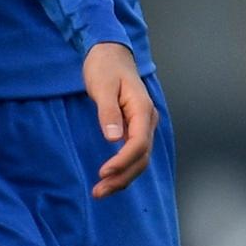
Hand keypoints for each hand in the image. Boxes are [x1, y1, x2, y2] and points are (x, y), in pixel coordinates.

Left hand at [82, 42, 155, 196]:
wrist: (110, 54)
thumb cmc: (105, 67)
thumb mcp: (102, 86)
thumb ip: (108, 112)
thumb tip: (113, 139)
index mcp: (142, 110)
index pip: (139, 144)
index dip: (122, 161)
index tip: (103, 172)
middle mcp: (147, 120)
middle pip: (142, 157)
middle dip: (122, 177)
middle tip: (98, 191)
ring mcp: (143, 125)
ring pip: (140, 159)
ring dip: (123, 177)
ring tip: (100, 191)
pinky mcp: (135, 129)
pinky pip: (134, 154)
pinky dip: (124, 169)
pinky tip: (110, 178)